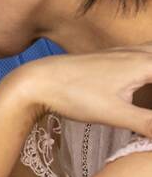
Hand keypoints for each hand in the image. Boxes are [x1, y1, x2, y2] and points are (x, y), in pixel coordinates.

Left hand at [7, 44, 151, 137]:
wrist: (36, 80)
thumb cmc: (74, 95)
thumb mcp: (116, 114)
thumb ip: (151, 124)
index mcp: (146, 63)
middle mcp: (139, 53)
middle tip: (149, 115)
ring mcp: (125, 53)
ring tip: (147, 101)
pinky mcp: (113, 58)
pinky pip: (147, 56)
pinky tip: (146, 80)